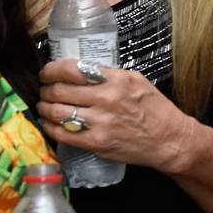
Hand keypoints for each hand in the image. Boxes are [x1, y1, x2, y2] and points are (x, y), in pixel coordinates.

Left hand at [37, 58, 196, 171]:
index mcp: (116, 80)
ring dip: (44, 108)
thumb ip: (109, 74)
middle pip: (60, 90)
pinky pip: (63, 134)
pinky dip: (50, 128)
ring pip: (57, 112)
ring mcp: (100, 123)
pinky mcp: (97, 143)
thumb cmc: (154, 109)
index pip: (72, 69)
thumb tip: (80, 70)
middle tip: (45, 90)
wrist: (169, 140)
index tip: (47, 73)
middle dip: (46, 89)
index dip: (52, 70)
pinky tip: (48, 123)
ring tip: (44, 106)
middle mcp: (107, 99)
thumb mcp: (136, 80)